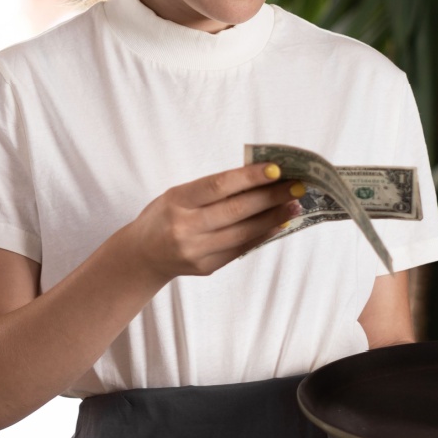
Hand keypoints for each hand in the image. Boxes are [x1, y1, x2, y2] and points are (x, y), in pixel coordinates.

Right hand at [120, 162, 303, 281]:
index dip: (249, 177)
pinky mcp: (206, 267)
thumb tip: (258, 179)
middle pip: (236, 210)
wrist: (142, 255)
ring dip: (273, 217)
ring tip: (294, 204)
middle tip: (296, 186)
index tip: (276, 169)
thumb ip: (212, 190)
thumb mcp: (178, 195)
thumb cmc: (163, 216)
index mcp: (176, 201)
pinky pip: (241, 249)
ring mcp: (196, 250)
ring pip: (243, 232)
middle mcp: (185, 227)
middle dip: (270, 197)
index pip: (218, 186)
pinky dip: (262, 235)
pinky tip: (278, 224)